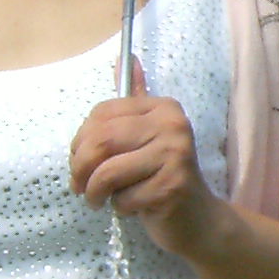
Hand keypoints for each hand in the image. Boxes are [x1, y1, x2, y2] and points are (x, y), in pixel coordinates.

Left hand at [70, 65, 226, 257]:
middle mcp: (173, 124)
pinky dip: (120, 208)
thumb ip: (136, 98)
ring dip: (95, 193)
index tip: (81, 162)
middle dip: (81, 169)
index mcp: (162, 107)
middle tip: (81, 187)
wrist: (198, 219)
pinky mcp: (173, 186)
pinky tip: (134, 207)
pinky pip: (124, 198)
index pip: (101, 115)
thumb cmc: (162, 175)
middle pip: (101, 141)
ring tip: (100, 200)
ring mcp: (176, 154)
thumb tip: (126, 58)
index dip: (80, 142)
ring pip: (108, 173)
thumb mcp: (147, 135)